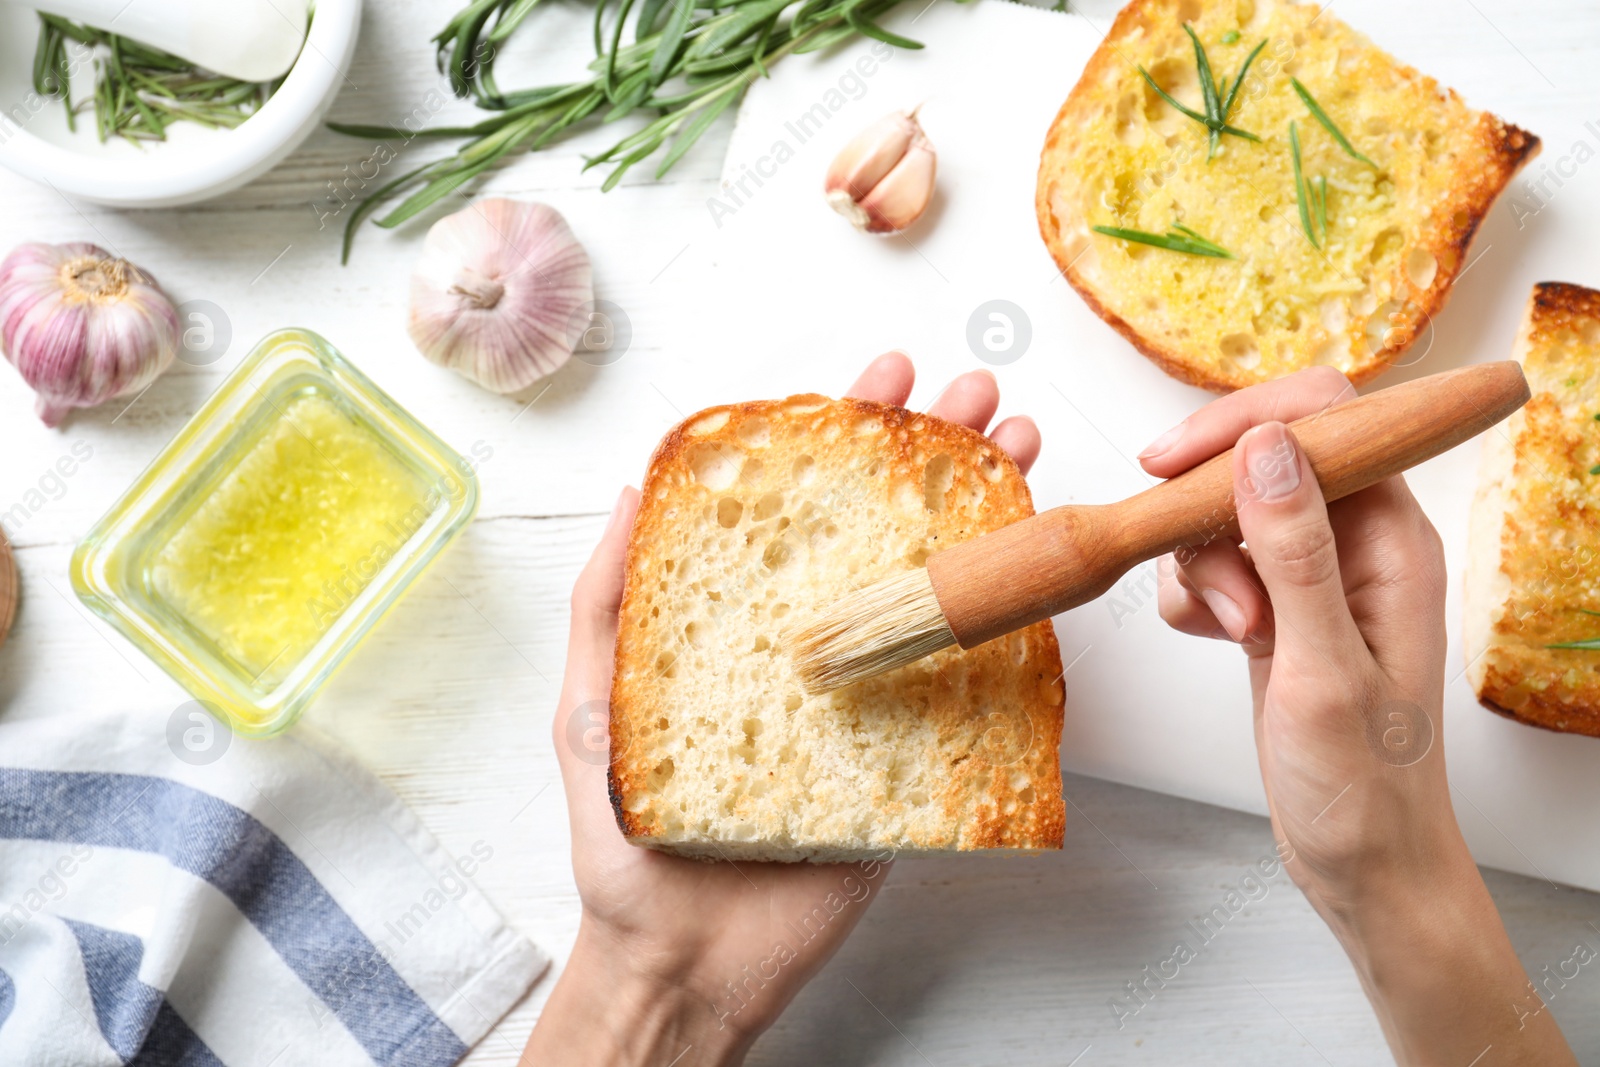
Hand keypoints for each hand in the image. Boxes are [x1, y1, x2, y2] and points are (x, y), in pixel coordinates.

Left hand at [523, 353, 1041, 1065]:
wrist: (686, 960)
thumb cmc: (627, 842)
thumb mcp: (590, 706)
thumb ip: (607, 605)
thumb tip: (629, 492)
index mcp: (746, 620)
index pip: (802, 505)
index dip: (843, 435)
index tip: (877, 379)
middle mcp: (816, 644)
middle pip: (882, 526)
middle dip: (932, 451)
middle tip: (971, 394)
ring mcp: (871, 697)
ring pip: (936, 588)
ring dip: (983, 511)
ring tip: (1018, 442)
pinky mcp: (912, 760)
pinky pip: (968, 688)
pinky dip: (1007, 626)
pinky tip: (1031, 566)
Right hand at [1144, 367, 1574, 1065]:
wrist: (1360, 861)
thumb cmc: (1364, 785)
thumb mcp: (1323, 668)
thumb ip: (1295, 552)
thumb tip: (1266, 447)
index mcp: (1394, 541)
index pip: (1325, 424)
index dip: (1245, 425)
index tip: (1175, 462)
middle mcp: (1357, 545)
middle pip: (1260, 462)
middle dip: (1212, 513)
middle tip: (1215, 589)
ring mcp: (1313, 574)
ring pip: (1225, 513)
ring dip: (1203, 565)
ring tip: (1230, 631)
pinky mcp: (1277, 606)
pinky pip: (1214, 562)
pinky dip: (1194, 593)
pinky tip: (1207, 637)